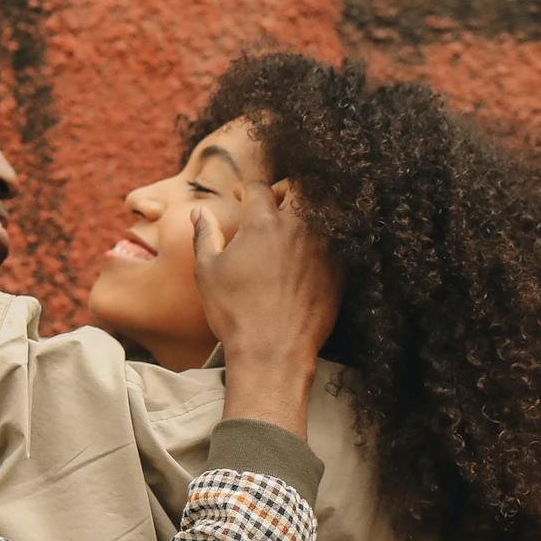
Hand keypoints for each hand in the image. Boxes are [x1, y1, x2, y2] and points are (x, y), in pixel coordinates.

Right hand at [194, 180, 339, 436]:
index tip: (240, 195)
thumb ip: (204, 235)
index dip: (246, 188)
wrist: (273, 353)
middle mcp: (298, 227)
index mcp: (263, 223)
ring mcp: (324, 247)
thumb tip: (200, 213)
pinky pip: (338, 240)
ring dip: (308, 213)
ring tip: (294, 226)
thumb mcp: (207, 272)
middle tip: (275, 201)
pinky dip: (326, 238)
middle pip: (299, 189)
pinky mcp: (340, 268)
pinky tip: (311, 252)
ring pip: (322, 212)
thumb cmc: (235, 313)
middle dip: (285, 190)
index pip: (258, 187)